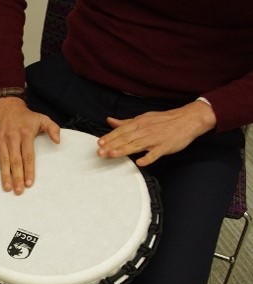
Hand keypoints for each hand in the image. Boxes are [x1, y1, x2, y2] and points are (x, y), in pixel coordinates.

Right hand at [0, 97, 60, 193]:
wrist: (8, 106)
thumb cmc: (26, 117)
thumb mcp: (42, 119)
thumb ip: (52, 129)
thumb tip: (58, 141)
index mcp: (26, 134)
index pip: (28, 155)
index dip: (29, 170)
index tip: (29, 183)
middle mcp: (12, 137)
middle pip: (15, 161)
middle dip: (17, 177)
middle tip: (19, 191)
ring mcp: (1, 139)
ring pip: (3, 160)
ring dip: (4, 175)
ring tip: (7, 188)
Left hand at [97, 100, 216, 165]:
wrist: (188, 119)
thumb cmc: (163, 120)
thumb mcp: (143, 118)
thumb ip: (126, 122)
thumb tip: (110, 121)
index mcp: (139, 123)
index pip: (121, 131)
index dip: (110, 137)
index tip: (99, 144)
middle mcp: (145, 130)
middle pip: (126, 139)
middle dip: (112, 146)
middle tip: (100, 153)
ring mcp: (155, 139)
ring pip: (137, 145)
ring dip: (124, 150)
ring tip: (112, 155)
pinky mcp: (164, 147)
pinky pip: (155, 154)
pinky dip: (148, 158)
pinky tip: (140, 162)